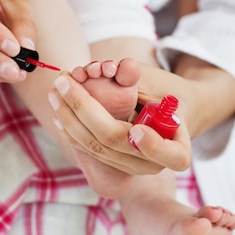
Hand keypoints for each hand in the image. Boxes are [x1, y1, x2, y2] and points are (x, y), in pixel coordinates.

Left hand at [48, 69, 193, 177]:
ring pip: (96, 148)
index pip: (172, 156)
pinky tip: (58, 110)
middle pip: (116, 143)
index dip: (153, 146)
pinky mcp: (114, 164)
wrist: (173, 116)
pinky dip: (71, 129)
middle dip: (84, 110)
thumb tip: (124, 67)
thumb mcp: (166, 87)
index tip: (137, 130)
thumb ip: (144, 83)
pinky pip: (89, 150)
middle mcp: (154, 165)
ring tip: (55, 91)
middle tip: (64, 83)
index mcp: (178, 149)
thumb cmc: (172, 96)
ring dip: (70, 118)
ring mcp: (131, 167)